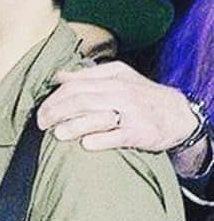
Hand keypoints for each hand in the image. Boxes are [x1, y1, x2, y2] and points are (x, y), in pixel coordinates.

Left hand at [37, 61, 196, 151]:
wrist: (178, 114)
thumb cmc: (141, 95)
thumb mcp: (118, 77)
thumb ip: (88, 76)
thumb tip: (58, 76)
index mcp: (112, 78)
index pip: (74, 85)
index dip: (54, 99)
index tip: (41, 112)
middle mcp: (120, 93)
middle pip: (80, 100)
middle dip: (56, 112)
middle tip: (42, 124)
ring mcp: (131, 113)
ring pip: (96, 116)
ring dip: (73, 126)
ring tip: (57, 134)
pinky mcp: (139, 132)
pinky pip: (117, 136)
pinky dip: (100, 140)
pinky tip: (85, 144)